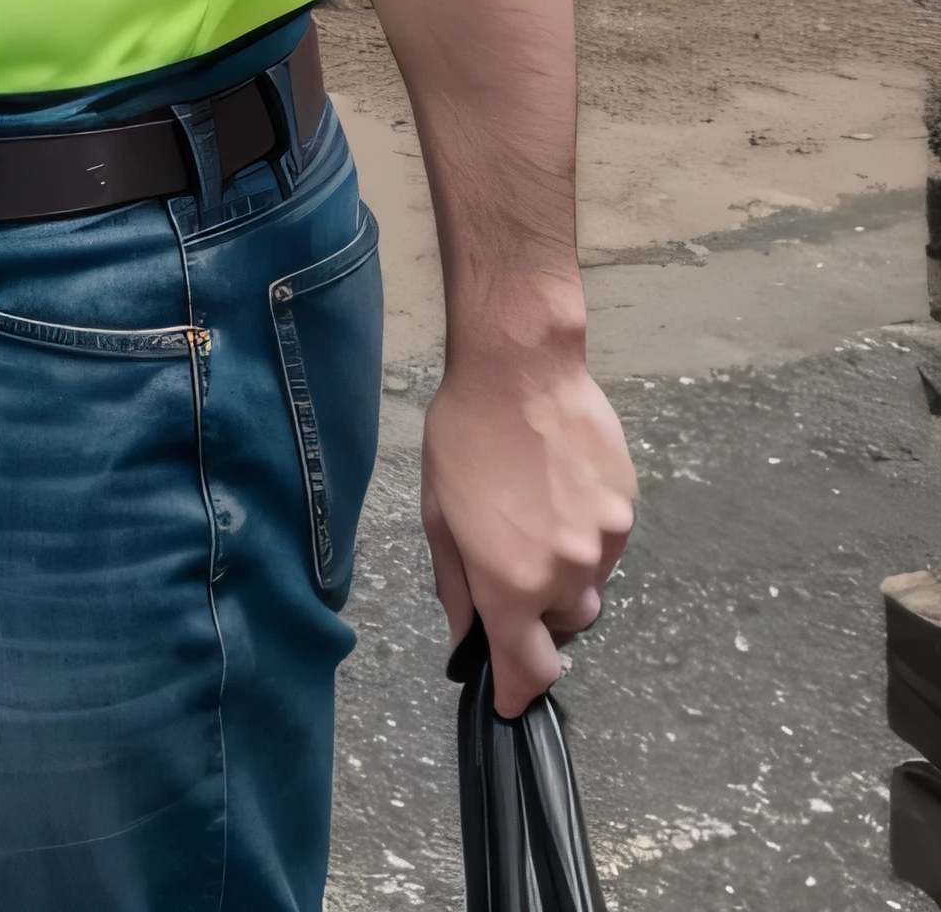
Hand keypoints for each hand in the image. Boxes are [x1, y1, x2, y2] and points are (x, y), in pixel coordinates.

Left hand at [420, 347, 635, 713]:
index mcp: (511, 583)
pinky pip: (608, 547)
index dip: (518, 690)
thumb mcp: (439, 515)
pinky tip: (561, 489)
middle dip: (538, 610)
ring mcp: (604, 544)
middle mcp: (565, 574)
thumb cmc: (465, 435)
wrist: (521, 370)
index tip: (509, 697)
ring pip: (589, 586)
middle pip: (563, 626)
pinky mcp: (628, 512)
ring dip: (565, 571)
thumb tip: (464, 639)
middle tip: (511, 557)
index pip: (529, 670)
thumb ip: (456, 587)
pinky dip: (587, 536)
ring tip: (537, 511)